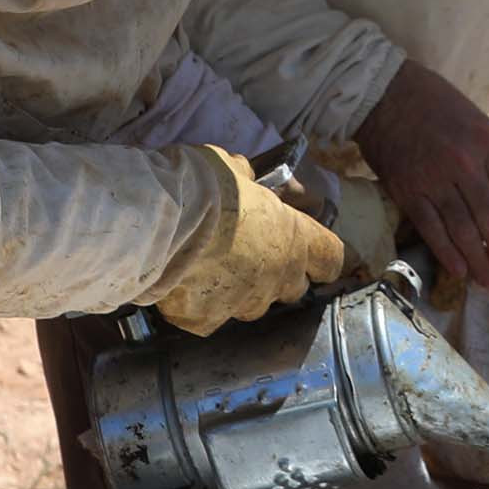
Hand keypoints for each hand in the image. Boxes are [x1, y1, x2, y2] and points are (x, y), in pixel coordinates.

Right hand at [144, 147, 346, 333]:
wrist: (157, 223)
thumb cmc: (203, 187)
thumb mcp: (232, 168)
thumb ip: (247, 180)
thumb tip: (246, 177)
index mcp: (293, 236)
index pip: (330, 258)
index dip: (322, 257)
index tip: (314, 255)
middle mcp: (276, 276)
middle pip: (292, 287)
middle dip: (277, 275)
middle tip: (250, 255)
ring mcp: (243, 303)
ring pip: (251, 305)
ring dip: (239, 292)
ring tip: (210, 270)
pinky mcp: (207, 320)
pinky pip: (208, 317)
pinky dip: (198, 306)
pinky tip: (180, 286)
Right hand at [355, 61, 488, 287]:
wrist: (385, 93)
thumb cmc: (438, 107)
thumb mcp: (479, 124)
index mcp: (488, 143)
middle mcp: (465, 163)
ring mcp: (434, 179)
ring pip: (464, 231)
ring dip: (480, 261)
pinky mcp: (407, 191)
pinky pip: (432, 229)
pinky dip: (448, 253)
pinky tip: (460, 271)